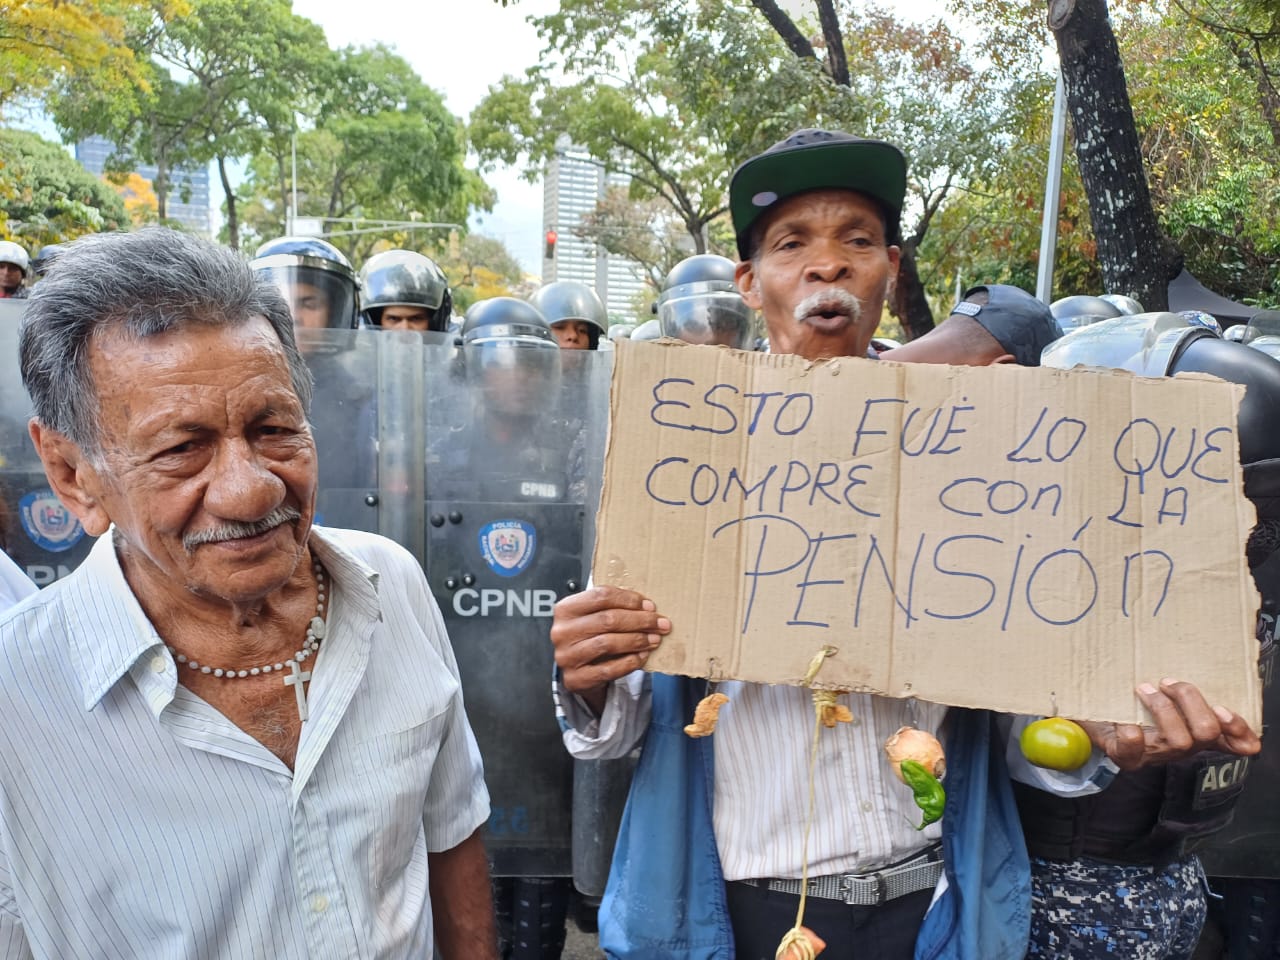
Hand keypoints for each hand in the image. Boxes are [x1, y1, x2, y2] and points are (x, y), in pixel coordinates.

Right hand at [551, 585, 670, 713]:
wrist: (577, 671)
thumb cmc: (590, 638)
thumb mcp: (594, 617)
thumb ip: (613, 607)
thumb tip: (647, 607)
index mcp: (566, 609)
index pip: (600, 596)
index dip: (629, 599)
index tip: (650, 605)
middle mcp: (562, 632)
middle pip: (607, 619)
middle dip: (640, 620)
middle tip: (660, 623)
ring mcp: (566, 656)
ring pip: (608, 643)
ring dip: (637, 640)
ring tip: (654, 639)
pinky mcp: (576, 678)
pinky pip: (608, 669)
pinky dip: (630, 662)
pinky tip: (643, 656)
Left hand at [1080, 679, 1260, 770]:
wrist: (1093, 716)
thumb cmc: (1134, 702)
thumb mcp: (1164, 693)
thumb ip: (1184, 686)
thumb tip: (1198, 659)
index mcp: (1196, 731)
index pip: (1236, 741)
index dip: (1238, 729)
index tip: (1222, 709)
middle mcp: (1182, 747)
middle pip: (1207, 732)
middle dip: (1190, 700)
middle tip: (1168, 683)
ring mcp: (1156, 755)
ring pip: (1178, 740)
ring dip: (1161, 707)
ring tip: (1143, 689)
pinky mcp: (1127, 757)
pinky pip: (1134, 748)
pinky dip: (1129, 731)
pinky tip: (1123, 720)